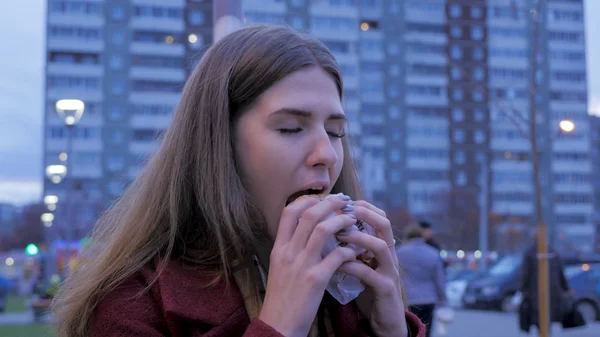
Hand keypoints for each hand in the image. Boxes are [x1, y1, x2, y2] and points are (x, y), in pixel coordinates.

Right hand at [259, 195, 357, 336]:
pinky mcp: (315, 279)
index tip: (323, 198)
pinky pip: (336, 256)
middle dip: (329, 203)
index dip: (307, 200)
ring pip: (323, 230)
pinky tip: (354, 252)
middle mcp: (288, 252)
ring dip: (341, 221)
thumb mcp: (279, 268)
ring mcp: (301, 265)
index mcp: (279, 248)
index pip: (289, 212)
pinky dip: (348, 250)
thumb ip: (290, 249)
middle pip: (309, 215)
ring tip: (353, 220)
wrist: (278, 326)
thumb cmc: (281, 298)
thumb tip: (305, 232)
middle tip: (344, 201)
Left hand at [337, 201, 407, 336]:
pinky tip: (335, 264)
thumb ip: (351, 250)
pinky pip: (368, 273)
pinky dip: (350, 265)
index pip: (379, 217)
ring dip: (358, 237)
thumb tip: (327, 229)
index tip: (342, 201)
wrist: (384, 322)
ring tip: (338, 234)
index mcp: (383, 248)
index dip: (363, 206)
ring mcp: (389, 271)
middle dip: (365, 213)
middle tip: (344, 209)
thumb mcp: (360, 265)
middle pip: (385, 224)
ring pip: (379, 246)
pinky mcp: (385, 289)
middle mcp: (389, 256)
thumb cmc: (367, 291)